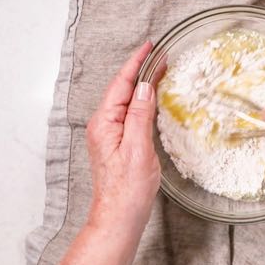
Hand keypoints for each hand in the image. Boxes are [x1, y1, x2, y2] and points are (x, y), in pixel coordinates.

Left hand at [85, 42, 159, 229]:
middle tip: (160, 55)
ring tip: (158, 70)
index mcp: (105, 123)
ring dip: (141, 84)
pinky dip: (142, 101)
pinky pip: (129, 113)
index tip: (150, 47)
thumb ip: (139, 115)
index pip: (121, 84)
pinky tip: (151, 99)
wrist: (119, 217)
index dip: (136, 63)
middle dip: (140, 69)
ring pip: (126, 101)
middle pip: (122, 89)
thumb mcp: (137, 148)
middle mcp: (103, 126)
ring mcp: (109, 135)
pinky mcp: (117, 143)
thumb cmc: (127, 189)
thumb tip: (144, 87)